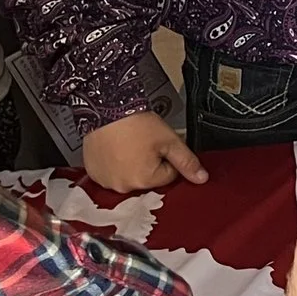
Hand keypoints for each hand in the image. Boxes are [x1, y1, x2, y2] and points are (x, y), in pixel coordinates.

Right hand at [82, 110, 205, 191]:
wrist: (106, 109)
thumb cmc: (135, 123)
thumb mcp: (169, 141)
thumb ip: (187, 162)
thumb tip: (201, 178)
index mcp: (144, 181)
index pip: (168, 176)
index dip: (167, 158)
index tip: (158, 146)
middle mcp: (123, 186)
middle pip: (148, 179)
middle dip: (150, 164)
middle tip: (142, 144)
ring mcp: (106, 181)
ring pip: (129, 177)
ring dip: (131, 166)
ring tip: (128, 146)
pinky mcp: (94, 174)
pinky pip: (111, 174)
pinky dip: (114, 165)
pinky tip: (115, 150)